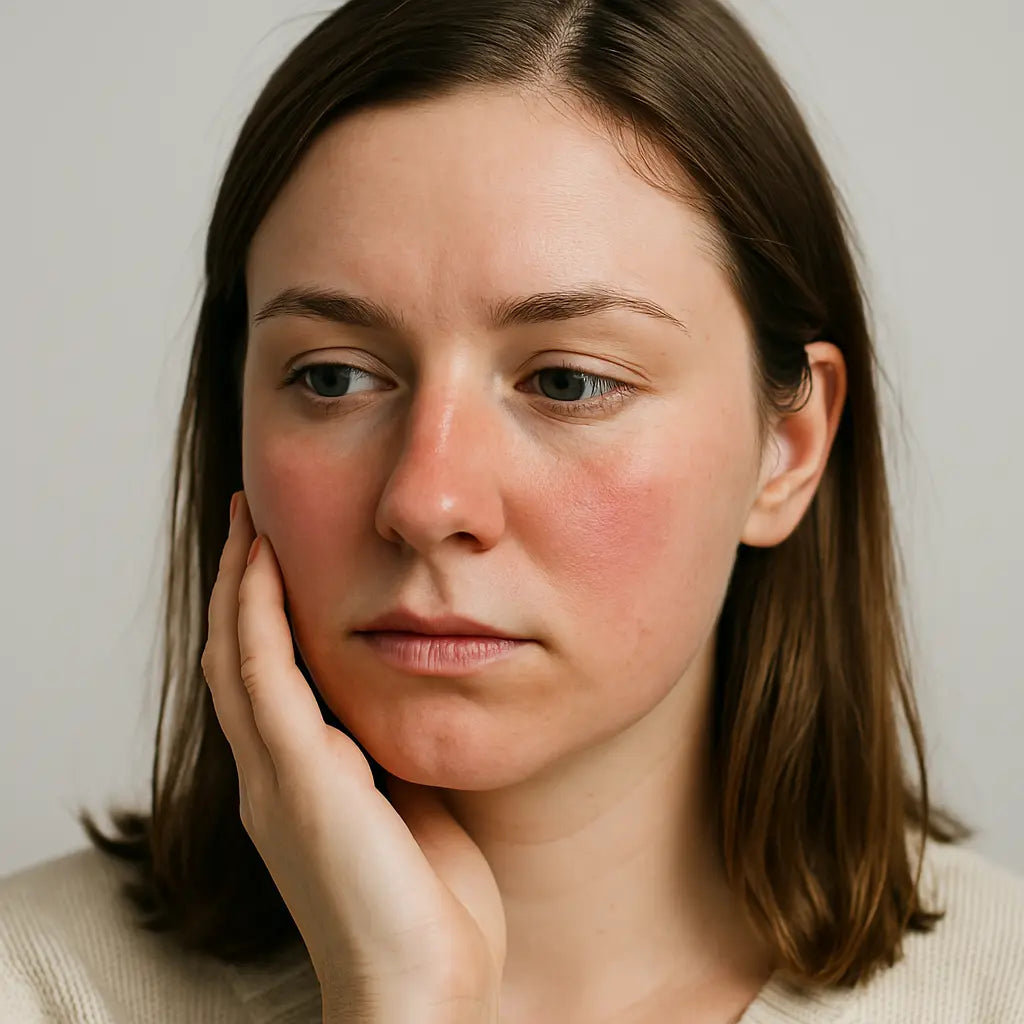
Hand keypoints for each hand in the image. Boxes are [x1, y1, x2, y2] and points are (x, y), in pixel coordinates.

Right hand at [201, 491, 505, 1019]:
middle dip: (242, 586)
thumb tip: (412, 698)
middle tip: (250, 521)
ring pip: (238, 657)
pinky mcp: (298, 781)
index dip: (261, 614)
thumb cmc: (428, 907)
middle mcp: (272, 775)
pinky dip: (258, 616)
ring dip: (242, 585)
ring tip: (249, 524)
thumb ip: (394, 755)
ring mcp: (276, 778)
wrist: (421, 991)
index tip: (276, 555)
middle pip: (237, 657)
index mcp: (300, 782)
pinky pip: (264, 678)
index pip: (264, 679)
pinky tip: (264, 567)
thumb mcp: (412, 806)